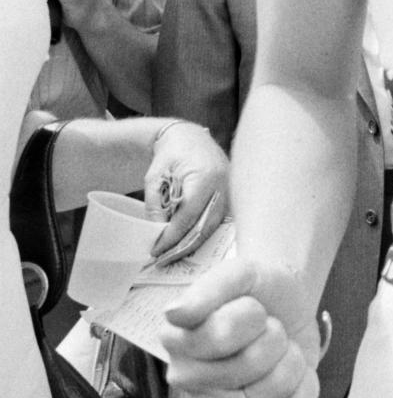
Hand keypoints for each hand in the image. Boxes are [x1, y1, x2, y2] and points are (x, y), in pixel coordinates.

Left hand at [144, 121, 229, 257]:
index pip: (189, 215)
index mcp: (205, 177)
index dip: (172, 236)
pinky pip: (217, 221)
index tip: (156, 249)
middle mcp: (223, 186)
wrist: (191, 137)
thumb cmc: (171, 154)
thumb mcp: (155, 177)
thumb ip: (155, 204)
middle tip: (163, 260)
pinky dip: (201, 233)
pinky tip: (186, 242)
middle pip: (205, 226)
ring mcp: (231, 192)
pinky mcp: (231, 197)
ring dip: (193, 243)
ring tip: (173, 255)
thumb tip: (157, 233)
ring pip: (213, 227)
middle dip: (183, 246)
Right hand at [162, 258, 320, 397]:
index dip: (251, 314)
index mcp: (178, 340)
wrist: (287, 305)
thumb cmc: (258, 291)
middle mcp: (190, 379)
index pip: (223, 334)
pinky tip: (289, 369)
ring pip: (274, 388)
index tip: (249, 306)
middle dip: (272, 336)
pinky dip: (304, 384)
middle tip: (266, 327)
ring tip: (277, 348)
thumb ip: (208, 289)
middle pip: (251, 364)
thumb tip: (174, 314)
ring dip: (290, 358)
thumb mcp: (239, 273)